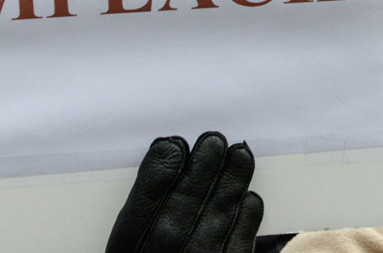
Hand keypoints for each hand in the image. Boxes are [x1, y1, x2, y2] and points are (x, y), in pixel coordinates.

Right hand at [106, 132, 263, 252]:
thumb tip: (169, 160)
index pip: (137, 216)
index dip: (155, 178)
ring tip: (240, 155)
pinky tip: (250, 199)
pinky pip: (237, 251)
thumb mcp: (132, 249)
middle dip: (198, 174)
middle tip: (214, 140)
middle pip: (177, 217)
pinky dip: (246, 224)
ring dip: (229, 188)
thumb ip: (144, 216)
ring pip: (213, 229)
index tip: (172, 144)